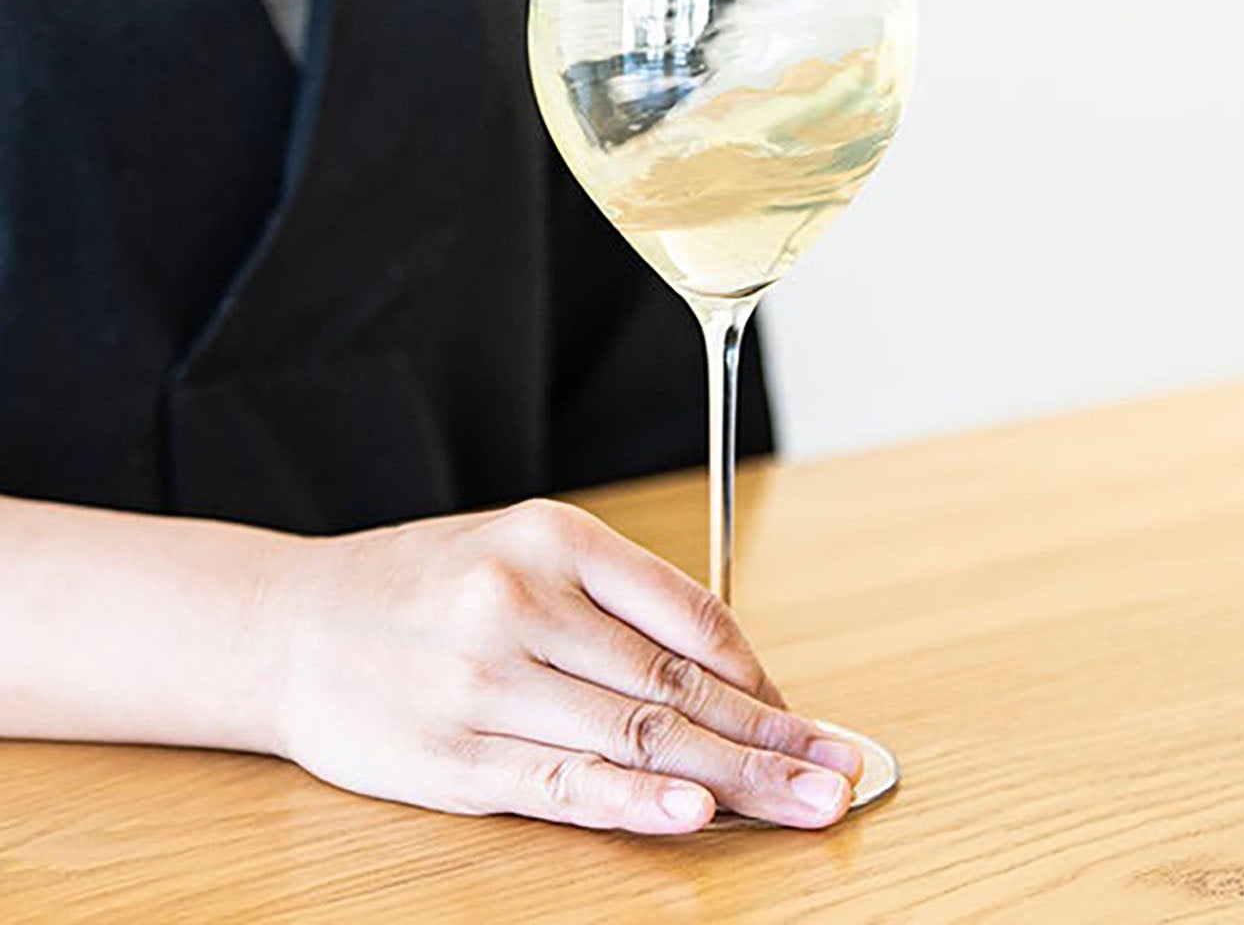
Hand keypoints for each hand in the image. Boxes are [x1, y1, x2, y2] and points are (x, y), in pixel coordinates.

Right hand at [268, 499, 860, 832]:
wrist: (291, 624)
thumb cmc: (427, 584)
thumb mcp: (520, 548)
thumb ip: (620, 600)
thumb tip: (732, 671)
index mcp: (552, 537)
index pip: (686, 612)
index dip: (758, 673)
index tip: (806, 717)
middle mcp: (521, 602)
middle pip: (674, 682)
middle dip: (771, 736)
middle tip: (842, 773)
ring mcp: (484, 680)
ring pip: (633, 735)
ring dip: (731, 778)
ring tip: (803, 803)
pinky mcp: (452, 755)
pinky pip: (561, 783)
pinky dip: (634, 805)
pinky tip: (693, 816)